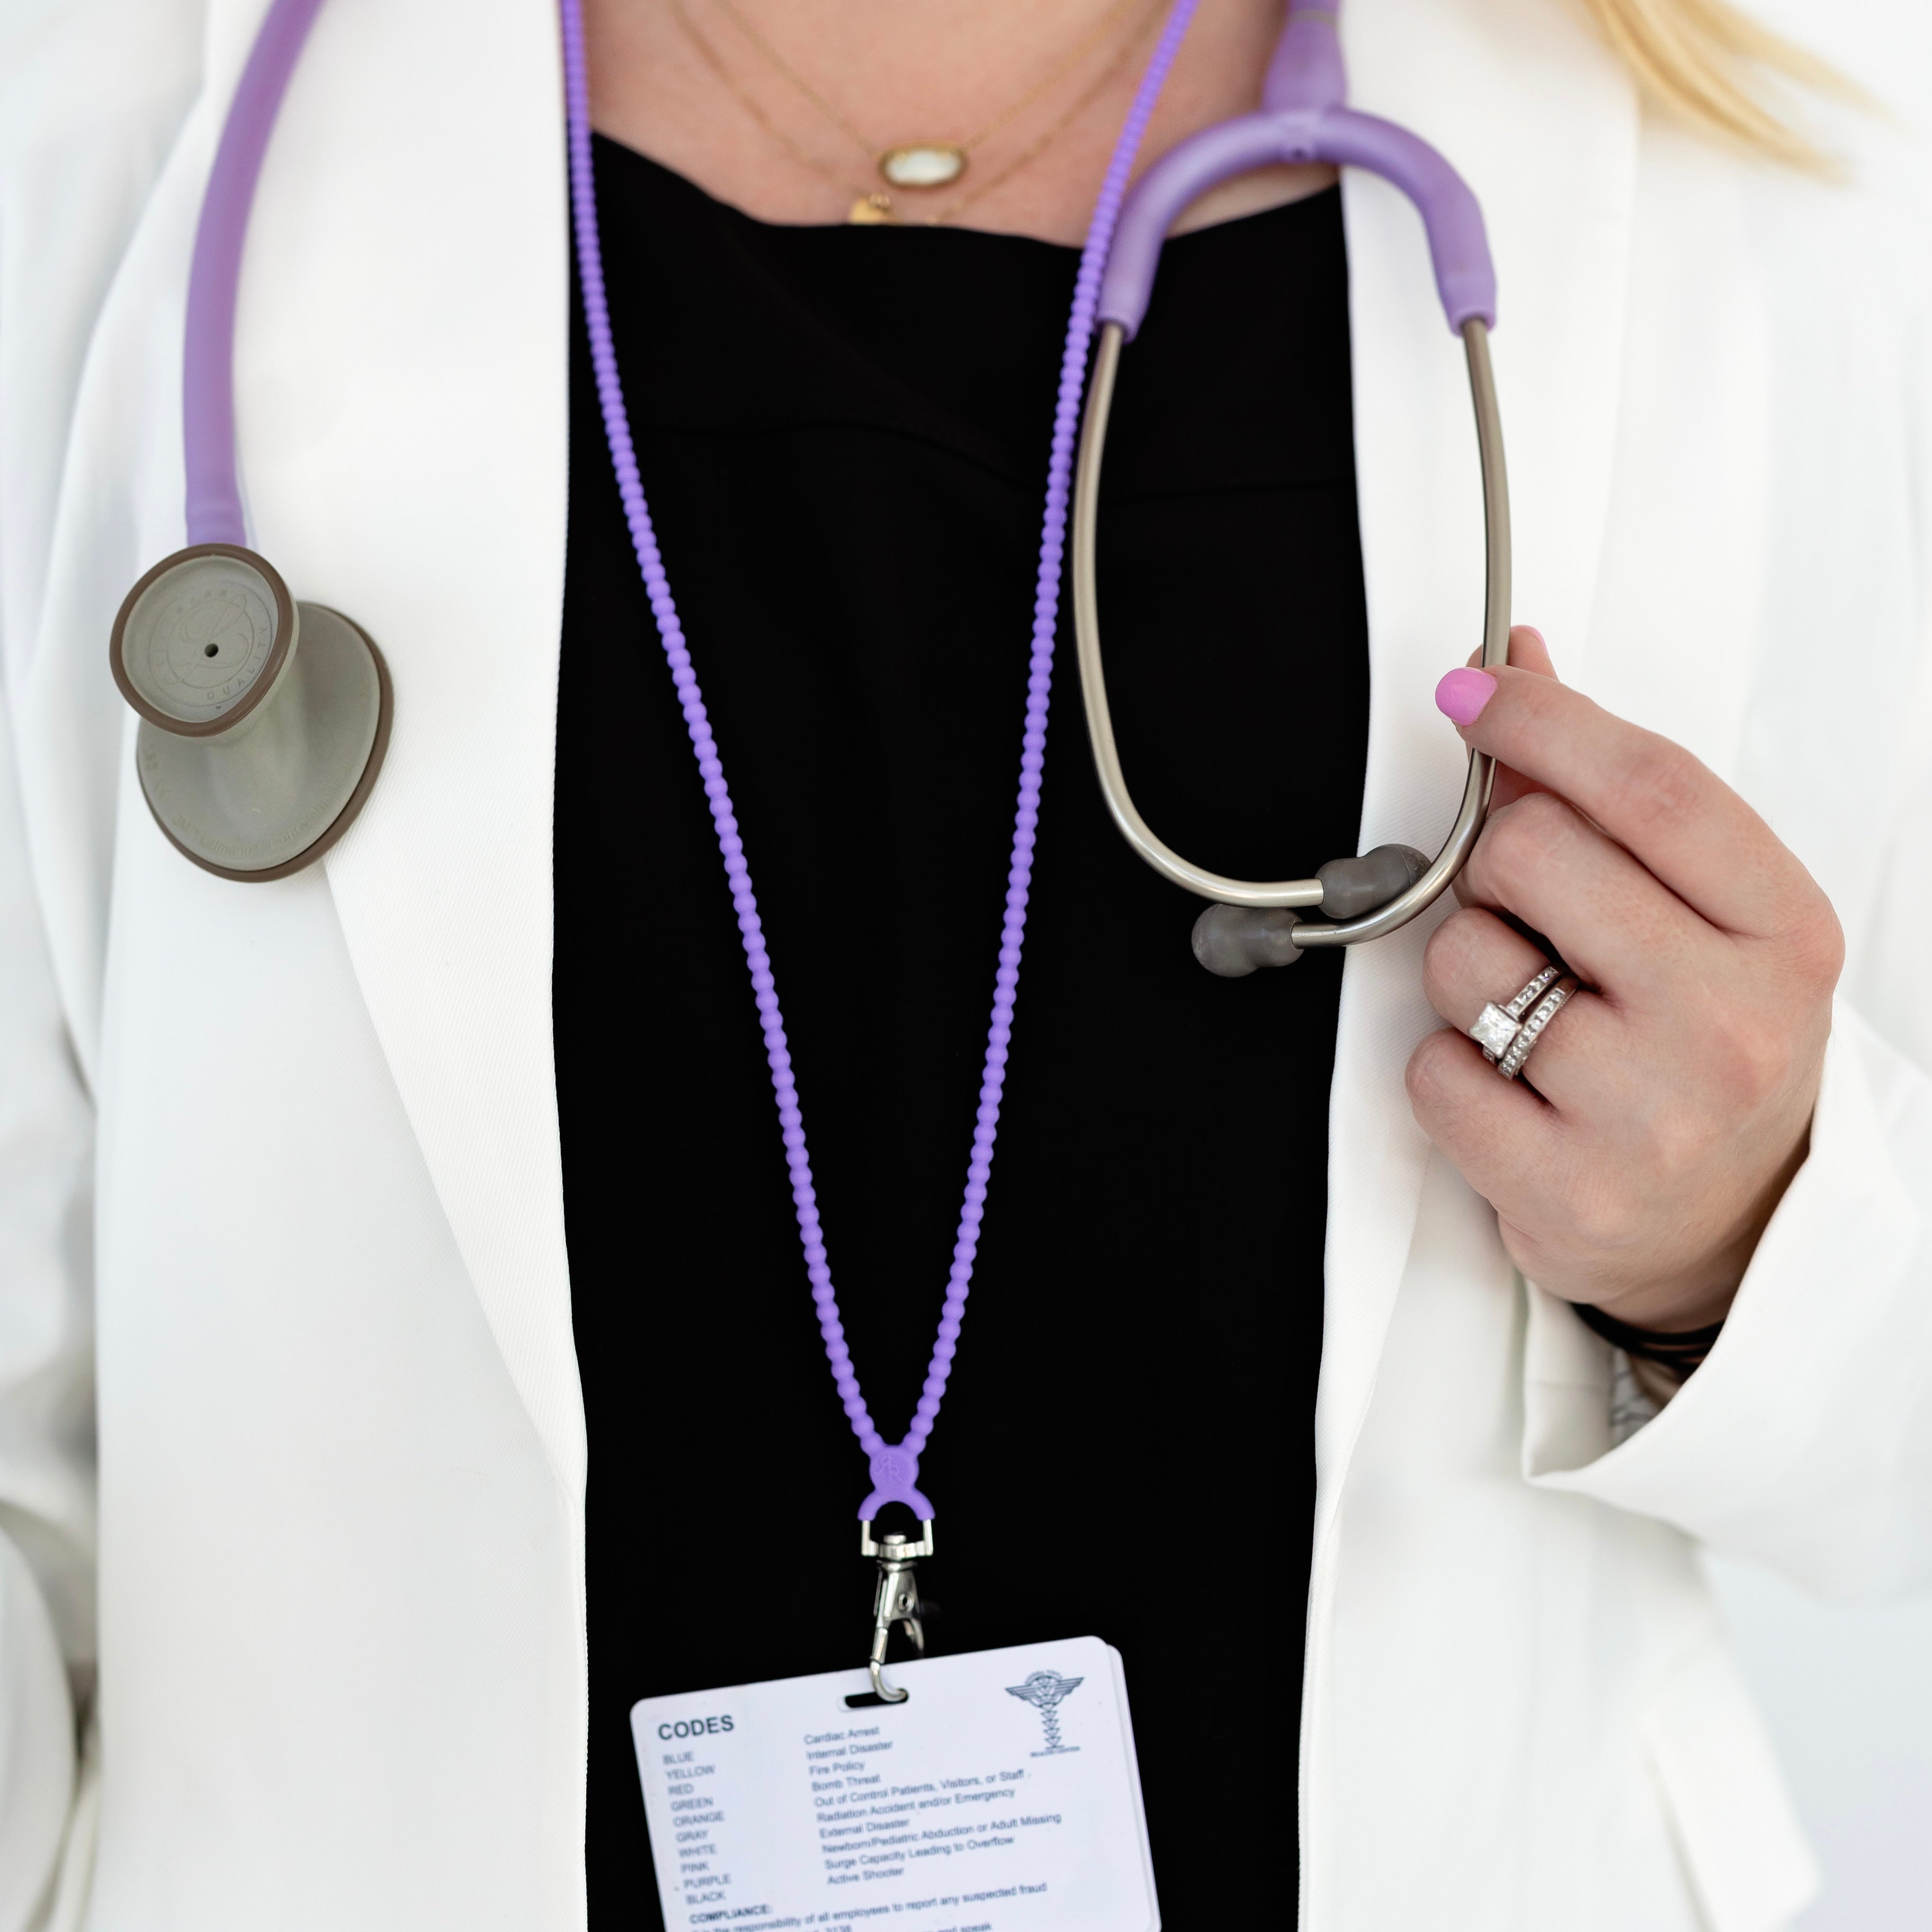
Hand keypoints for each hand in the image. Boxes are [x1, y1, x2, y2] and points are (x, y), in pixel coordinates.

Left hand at [1404, 628, 1842, 1329]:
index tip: (1476, 691)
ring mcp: (1651, 1115)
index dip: (1544, 720)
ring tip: (1530, 1014)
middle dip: (1495, 864)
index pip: (1650, 786)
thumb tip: (1514, 665)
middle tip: (1529, 912)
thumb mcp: (1697, 910)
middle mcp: (1729, 1021)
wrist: (1735, 1220)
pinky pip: (1431, 1070)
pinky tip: (1513, 1091)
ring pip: (1463, 960)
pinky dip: (1446, 1068)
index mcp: (1781, 929)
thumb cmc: (1702, 1042)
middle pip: (1533, 853)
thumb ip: (1604, 789)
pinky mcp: (1569, 1191)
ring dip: (1465, 970)